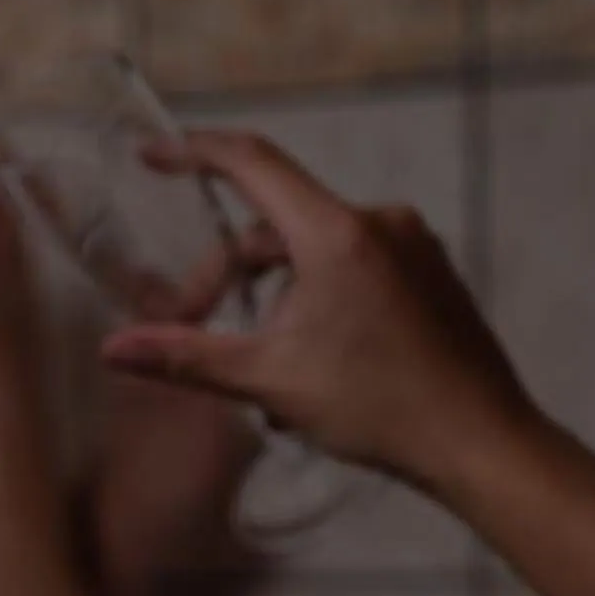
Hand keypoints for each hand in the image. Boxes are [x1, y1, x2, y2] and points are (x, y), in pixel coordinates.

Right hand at [99, 131, 541, 501]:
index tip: (153, 157)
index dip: (195, 153)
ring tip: (265, 364)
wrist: (482, 442)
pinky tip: (315, 359)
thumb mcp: (270, 380)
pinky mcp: (432, 272)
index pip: (252, 163)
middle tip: (194, 328)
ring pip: (315, 250)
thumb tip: (112, 350)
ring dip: (276, 293)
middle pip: (277, 223)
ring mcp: (413, 244)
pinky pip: (356, 264)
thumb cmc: (380, 408)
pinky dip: (319, 296)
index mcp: (336, 234)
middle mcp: (379, 222)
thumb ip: (187, 357)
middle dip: (229, 272)